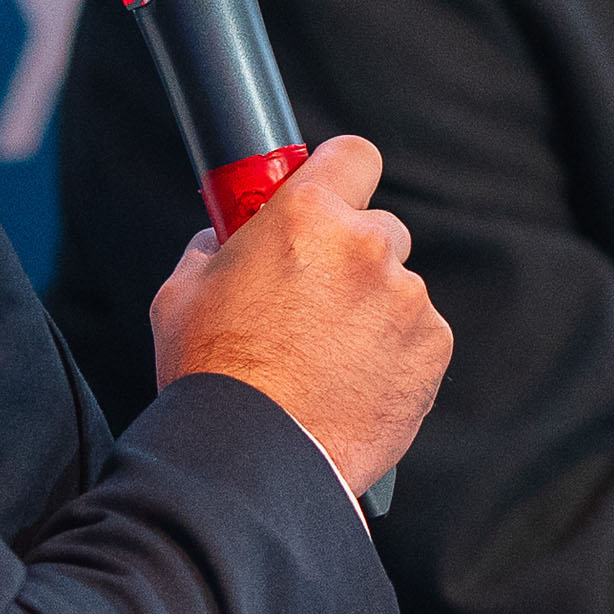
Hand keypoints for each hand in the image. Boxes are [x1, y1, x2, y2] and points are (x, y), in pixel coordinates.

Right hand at [148, 137, 446, 494]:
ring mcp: (407, 299)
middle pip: (379, 229)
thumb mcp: (181, 293)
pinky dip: (394, 355)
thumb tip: (222, 237)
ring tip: (325, 361)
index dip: (342, 174)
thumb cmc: (213, 376)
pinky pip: (418, 337)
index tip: (332, 194)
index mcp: (307, 216)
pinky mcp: (431, 350)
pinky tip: (350, 384)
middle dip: (350, 258)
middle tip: (311, 301)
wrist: (256, 458)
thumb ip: (213, 248)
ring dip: (372, 312)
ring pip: (397, 289)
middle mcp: (367, 247)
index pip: (354, 155)